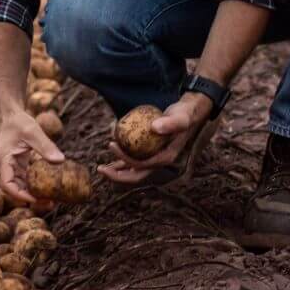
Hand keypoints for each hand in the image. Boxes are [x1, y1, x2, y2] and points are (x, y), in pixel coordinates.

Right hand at [0, 109, 64, 207]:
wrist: (11, 115)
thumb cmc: (19, 122)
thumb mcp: (33, 132)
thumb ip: (45, 146)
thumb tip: (60, 161)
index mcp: (3, 160)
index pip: (7, 185)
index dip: (20, 195)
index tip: (36, 199)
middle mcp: (4, 166)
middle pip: (14, 190)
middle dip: (30, 198)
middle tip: (49, 203)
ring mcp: (10, 167)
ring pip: (19, 187)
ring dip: (33, 194)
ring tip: (51, 199)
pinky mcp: (17, 166)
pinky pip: (25, 180)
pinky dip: (34, 185)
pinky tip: (48, 188)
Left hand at [97, 92, 212, 182]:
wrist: (189, 112)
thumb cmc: (184, 114)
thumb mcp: (179, 117)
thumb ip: (170, 123)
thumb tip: (154, 127)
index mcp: (166, 158)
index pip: (142, 165)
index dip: (125, 159)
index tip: (111, 144)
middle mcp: (160, 162)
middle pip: (137, 176)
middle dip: (117, 176)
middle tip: (100, 168)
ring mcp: (155, 158)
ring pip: (134, 171)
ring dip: (118, 172)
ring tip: (101, 168)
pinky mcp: (151, 152)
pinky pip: (135, 161)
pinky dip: (123, 161)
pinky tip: (113, 158)